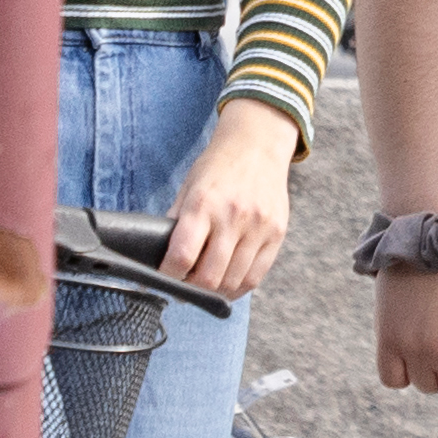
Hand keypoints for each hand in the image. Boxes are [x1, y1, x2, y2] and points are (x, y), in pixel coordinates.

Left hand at [164, 104, 297, 298]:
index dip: (168, 276)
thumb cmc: (217, 167)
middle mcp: (233, 217)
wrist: (257, 146)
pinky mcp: (276, 234)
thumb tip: (161, 257)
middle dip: (190, 289)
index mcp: (203, 204)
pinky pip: (256, 275)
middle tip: (183, 286)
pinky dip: (238, 287)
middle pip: (209, 277)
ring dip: (214, 291)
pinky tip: (227, 284)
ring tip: (204, 286)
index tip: (162, 277)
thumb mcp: (188, 188)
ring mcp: (258, 227)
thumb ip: (176, 222)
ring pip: (233, 281)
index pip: (182, 257)